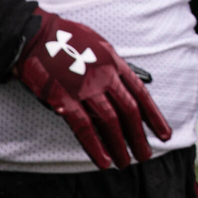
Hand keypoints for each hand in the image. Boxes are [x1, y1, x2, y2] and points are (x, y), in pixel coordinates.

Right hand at [15, 11, 171, 168]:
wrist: (33, 35)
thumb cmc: (65, 40)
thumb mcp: (99, 46)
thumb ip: (113, 66)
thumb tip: (126, 83)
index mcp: (114, 63)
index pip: (141, 94)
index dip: (154, 116)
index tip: (163, 133)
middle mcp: (104, 76)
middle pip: (129, 111)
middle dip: (139, 136)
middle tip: (146, 155)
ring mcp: (84, 88)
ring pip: (110, 122)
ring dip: (120, 146)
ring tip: (125, 163)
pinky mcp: (63, 99)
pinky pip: (83, 127)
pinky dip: (95, 146)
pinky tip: (103, 160)